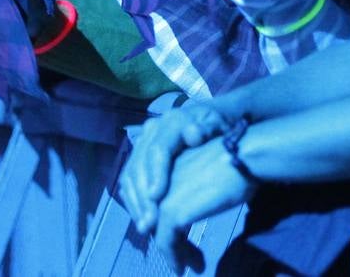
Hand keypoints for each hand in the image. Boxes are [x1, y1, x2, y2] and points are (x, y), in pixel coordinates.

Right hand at [119, 101, 231, 232]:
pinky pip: (129, 181)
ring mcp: (143, 143)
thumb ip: (208, 128)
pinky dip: (134, 201)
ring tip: (145, 228)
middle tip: (149, 225)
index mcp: (172, 122)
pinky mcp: (139, 157)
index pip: (158, 150)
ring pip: (130, 175)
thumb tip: (194, 135)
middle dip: (142, 197)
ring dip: (136, 203)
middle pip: (139, 165)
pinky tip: (143, 219)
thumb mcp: (219, 124)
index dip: (155, 174)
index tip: (157, 197)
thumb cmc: (219, 127)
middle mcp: (152, 130)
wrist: (212, 121)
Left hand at [153, 138, 253, 272]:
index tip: (183, 240)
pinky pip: (166, 242)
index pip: (157, 203)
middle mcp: (158, 180)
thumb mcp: (208, 170)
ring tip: (192, 266)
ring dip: (175, 254)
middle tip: (187, 259)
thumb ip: (195, 182)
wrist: (242, 156)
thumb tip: (197, 203)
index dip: (167, 224)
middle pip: (155, 219)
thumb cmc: (235, 159)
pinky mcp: (172, 211)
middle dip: (172, 241)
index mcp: (166, 167)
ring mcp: (162, 196)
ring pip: (159, 233)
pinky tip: (184, 267)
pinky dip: (174, 257)